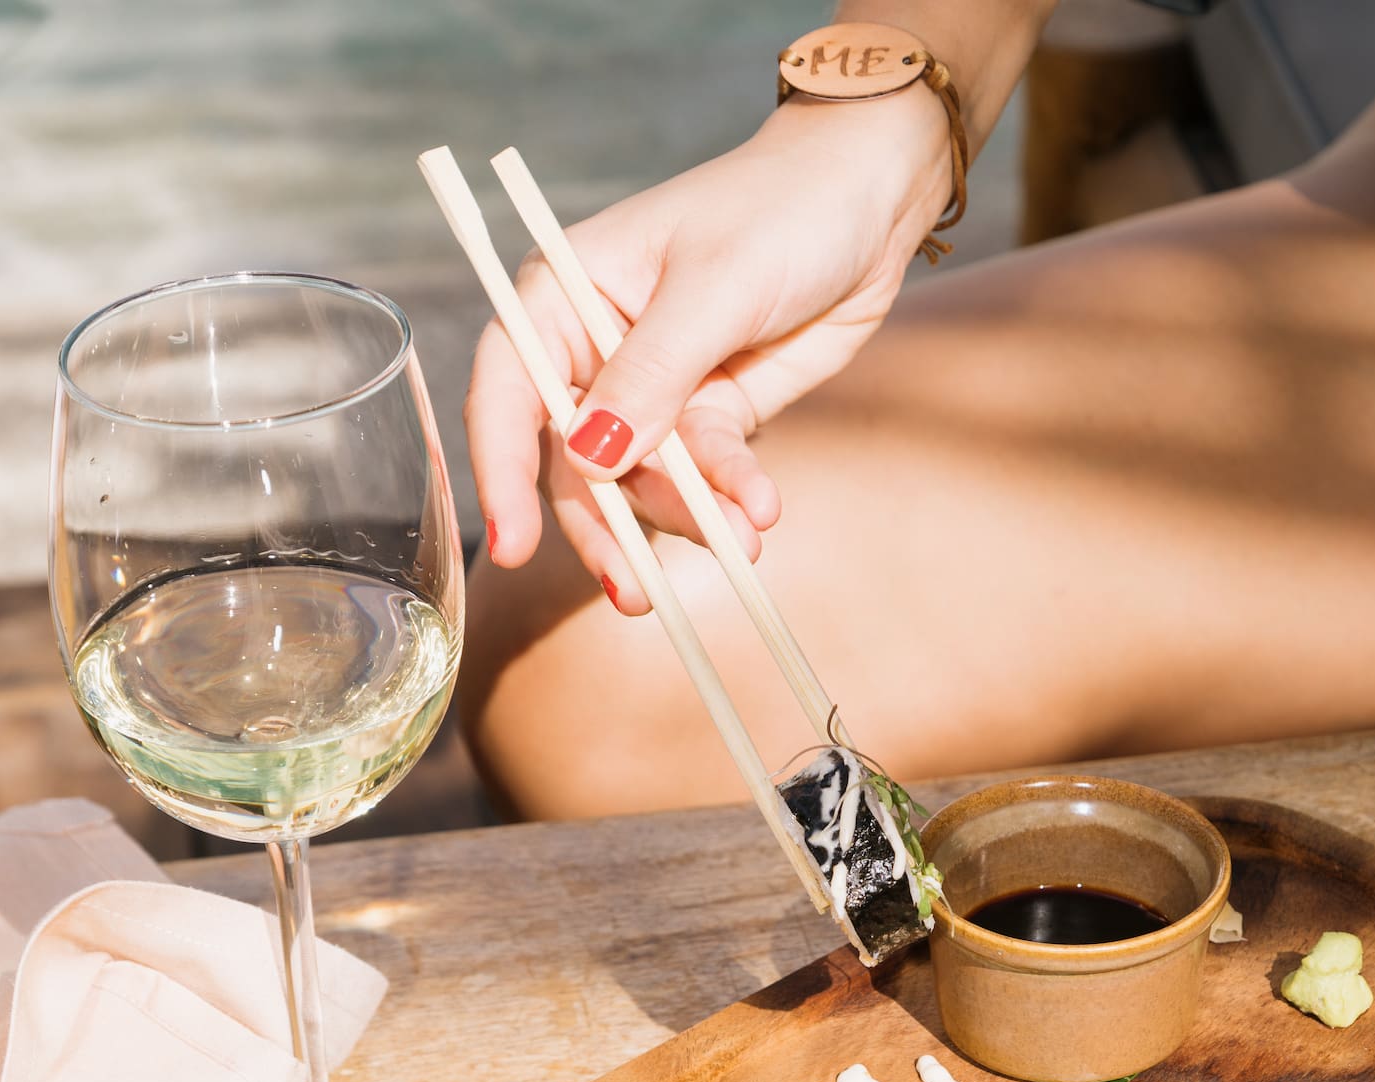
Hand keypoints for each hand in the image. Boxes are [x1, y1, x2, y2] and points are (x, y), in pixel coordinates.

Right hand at [466, 87, 951, 612]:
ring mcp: (654, 390)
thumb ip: (651, 376)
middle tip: (632, 589)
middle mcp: (595, 349)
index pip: (510, 391)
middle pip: (573, 462)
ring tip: (741, 542)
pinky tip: (762, 512)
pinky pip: (704, 477)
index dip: (503, 470)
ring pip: (644, 483)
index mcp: (564, 293)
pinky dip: (730, 499)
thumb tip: (589, 457)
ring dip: (687, 520)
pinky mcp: (709, 417)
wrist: (871, 198)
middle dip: (606, 528)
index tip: (512, 544)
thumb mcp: (713, 288)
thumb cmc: (781, 208)